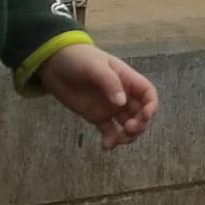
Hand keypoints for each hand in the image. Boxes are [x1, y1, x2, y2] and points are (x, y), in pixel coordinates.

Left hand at [36, 43, 158, 150]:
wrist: (53, 62)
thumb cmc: (77, 57)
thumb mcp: (94, 66)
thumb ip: (109, 83)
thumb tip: (122, 102)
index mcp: (126, 79)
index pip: (147, 93)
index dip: (151, 106)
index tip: (145, 116)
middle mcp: (122, 94)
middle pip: (141, 113)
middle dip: (140, 124)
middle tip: (128, 129)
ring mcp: (110, 107)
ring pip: (128, 125)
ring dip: (128, 136)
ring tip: (117, 141)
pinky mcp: (97, 117)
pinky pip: (109, 131)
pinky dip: (111, 140)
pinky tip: (105, 146)